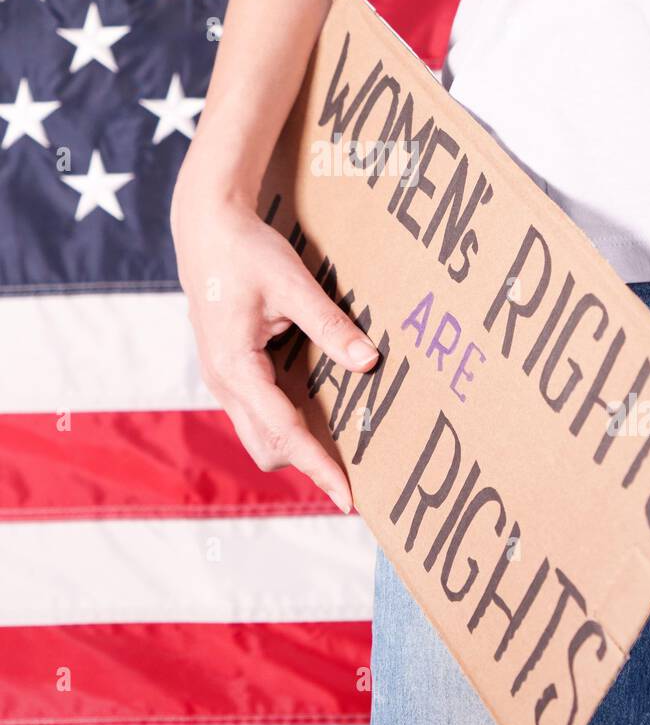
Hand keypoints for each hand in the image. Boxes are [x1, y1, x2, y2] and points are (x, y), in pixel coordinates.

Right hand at [171, 173, 378, 513]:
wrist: (205, 228)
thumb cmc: (245, 251)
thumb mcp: (293, 284)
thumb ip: (330, 325)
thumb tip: (369, 362)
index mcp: (235, 367)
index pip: (284, 432)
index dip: (319, 466)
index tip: (348, 497)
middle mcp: (222, 381)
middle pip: (267, 447)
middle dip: (307, 463)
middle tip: (355, 475)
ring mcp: (221, 378)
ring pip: (259, 434)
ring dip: (296, 443)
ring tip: (341, 447)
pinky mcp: (227, 369)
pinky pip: (256, 412)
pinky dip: (285, 422)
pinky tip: (316, 410)